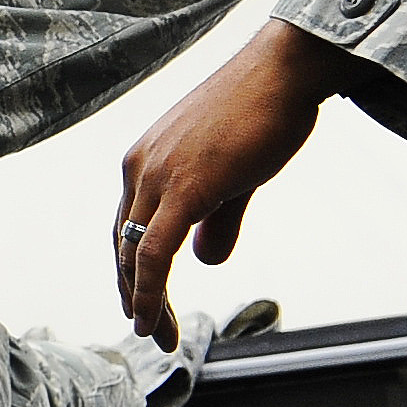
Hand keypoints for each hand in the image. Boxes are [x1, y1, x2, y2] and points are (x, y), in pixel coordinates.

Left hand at [113, 20, 354, 343]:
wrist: (283, 71)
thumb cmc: (264, 112)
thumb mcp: (234, 176)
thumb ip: (216, 219)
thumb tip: (204, 259)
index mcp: (145, 160)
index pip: (128, 228)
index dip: (134, 272)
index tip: (145, 306)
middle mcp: (138, 167)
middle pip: (124, 246)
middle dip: (134, 294)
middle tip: (151, 331)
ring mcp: (156, 175)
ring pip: (135, 254)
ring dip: (142, 300)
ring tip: (156, 334)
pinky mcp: (181, 186)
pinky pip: (154, 252)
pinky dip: (149, 290)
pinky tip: (151, 319)